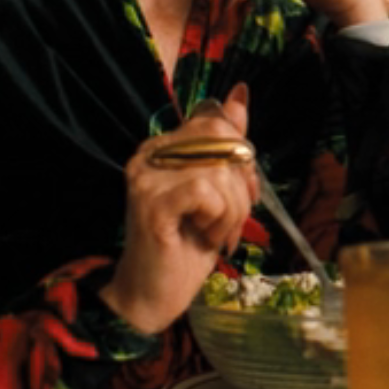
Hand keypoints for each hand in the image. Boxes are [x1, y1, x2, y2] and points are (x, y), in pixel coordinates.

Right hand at [103, 83, 258, 333]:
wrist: (153, 294)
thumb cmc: (186, 245)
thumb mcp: (218, 191)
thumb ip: (227, 145)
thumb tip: (240, 94)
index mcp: (163, 146)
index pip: (217, 124)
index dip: (242, 159)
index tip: (242, 194)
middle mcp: (149, 154)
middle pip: (222, 142)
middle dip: (241, 186)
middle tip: (229, 220)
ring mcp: (146, 176)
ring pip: (219, 170)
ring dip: (232, 212)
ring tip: (215, 234)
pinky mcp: (150, 201)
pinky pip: (206, 190)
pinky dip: (219, 218)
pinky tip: (205, 236)